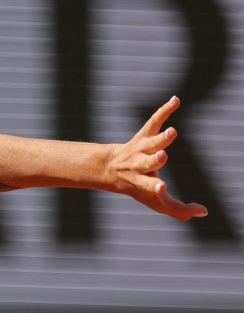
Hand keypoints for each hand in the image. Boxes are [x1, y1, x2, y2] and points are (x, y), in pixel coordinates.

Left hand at [107, 96, 206, 220]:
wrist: (109, 169)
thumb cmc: (138, 187)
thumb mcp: (155, 202)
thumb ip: (179, 210)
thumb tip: (204, 212)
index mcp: (142, 183)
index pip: (148, 186)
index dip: (154, 186)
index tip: (161, 187)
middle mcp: (139, 166)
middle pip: (147, 163)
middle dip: (154, 160)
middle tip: (161, 157)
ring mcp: (141, 149)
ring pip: (150, 143)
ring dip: (161, 138)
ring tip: (172, 132)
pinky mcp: (143, 134)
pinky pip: (153, 121)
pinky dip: (164, 110)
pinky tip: (175, 100)